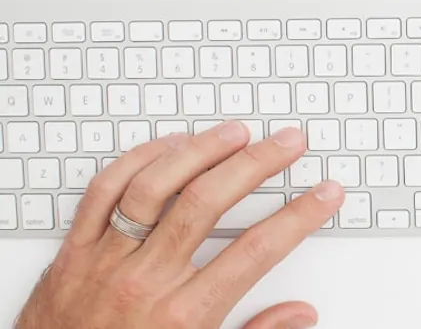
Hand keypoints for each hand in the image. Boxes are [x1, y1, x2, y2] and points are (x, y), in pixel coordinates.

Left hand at [15, 123, 344, 328]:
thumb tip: (299, 315)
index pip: (258, 250)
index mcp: (184, 316)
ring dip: (200, 151)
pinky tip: (168, 146)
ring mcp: (106, 261)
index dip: (300, 215)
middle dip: (258, 164)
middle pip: (209, 203)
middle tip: (288, 144)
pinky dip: (136, 161)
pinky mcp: (73, 252)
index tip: (324, 194)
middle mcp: (145, 282)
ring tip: (235, 133)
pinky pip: (103, 193)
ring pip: (155, 187)